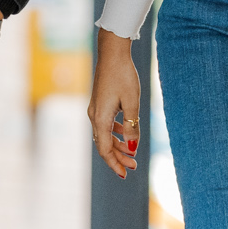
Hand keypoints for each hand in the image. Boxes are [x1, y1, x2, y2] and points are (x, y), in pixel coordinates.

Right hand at [90, 29, 143, 178]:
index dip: (115, 163)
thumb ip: (132, 126)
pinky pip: (105, 125)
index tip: (126, 174)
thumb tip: (133, 147)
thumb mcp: (132, 103)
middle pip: (104, 145)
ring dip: (118, 145)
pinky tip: (126, 133)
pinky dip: (115, 133)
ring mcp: (95, 110)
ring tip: (131, 153)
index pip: (105, 149)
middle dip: (118, 157)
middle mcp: (94, 116)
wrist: (112, 54)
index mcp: (101, 119)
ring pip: (105, 135)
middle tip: (133, 167)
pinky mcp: (99, 103)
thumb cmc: (124, 76)